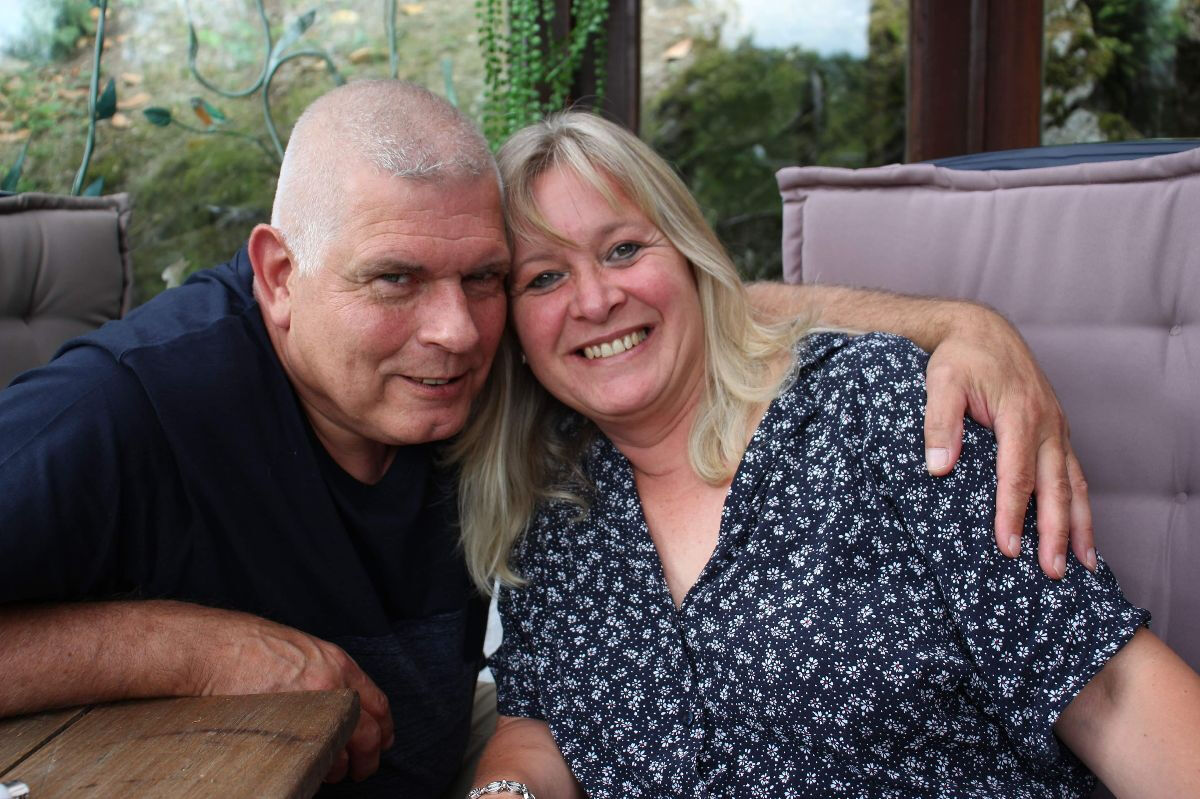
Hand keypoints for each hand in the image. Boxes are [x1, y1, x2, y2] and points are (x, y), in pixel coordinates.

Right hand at [185, 607, 393, 782]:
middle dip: (369, 758)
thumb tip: (338, 702)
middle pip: (367, 733)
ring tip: (331, 772)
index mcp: (338, 664)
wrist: (217, 647)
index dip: (384, 728)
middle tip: (362, 770)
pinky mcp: (288, 725)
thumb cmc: (252, 646)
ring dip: (339, 767)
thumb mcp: (302, 650)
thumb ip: (325, 674)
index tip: (383, 741)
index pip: (378, 703)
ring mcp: (311, 706)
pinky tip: (310, 767)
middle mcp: (333, 685)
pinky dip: (315, 766)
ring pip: (341, 750)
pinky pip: (312, 755)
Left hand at [922, 305, 1095, 578]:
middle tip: (1050, 572)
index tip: (1008, 548)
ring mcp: (1057, 428)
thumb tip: (938, 467)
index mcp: (1019, 416)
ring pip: (1075, 484)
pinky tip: (1082, 531)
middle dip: (1055, 533)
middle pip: (1055, 488)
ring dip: (1079, 526)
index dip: (1012, 514)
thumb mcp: (941, 382)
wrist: (983, 330)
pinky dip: (1081, 505)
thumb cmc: (959, 358)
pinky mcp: (1057, 431)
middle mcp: (1047, 425)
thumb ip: (939, 423)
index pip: (1016, 476)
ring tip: (1082, 565)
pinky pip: (1075, 473)